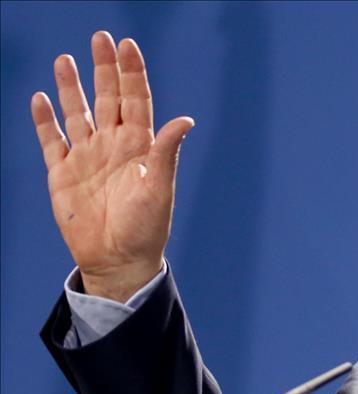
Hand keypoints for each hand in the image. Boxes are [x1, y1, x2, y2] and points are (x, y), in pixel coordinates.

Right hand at [31, 31, 193, 301]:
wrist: (119, 259)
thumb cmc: (146, 228)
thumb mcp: (160, 189)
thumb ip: (167, 153)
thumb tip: (186, 120)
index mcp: (140, 147)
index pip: (136, 100)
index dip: (132, 73)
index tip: (127, 45)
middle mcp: (113, 146)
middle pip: (108, 98)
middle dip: (105, 68)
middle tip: (100, 38)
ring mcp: (87, 157)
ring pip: (78, 113)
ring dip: (71, 88)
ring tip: (65, 60)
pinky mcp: (63, 174)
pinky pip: (52, 141)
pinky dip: (45, 121)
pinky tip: (41, 99)